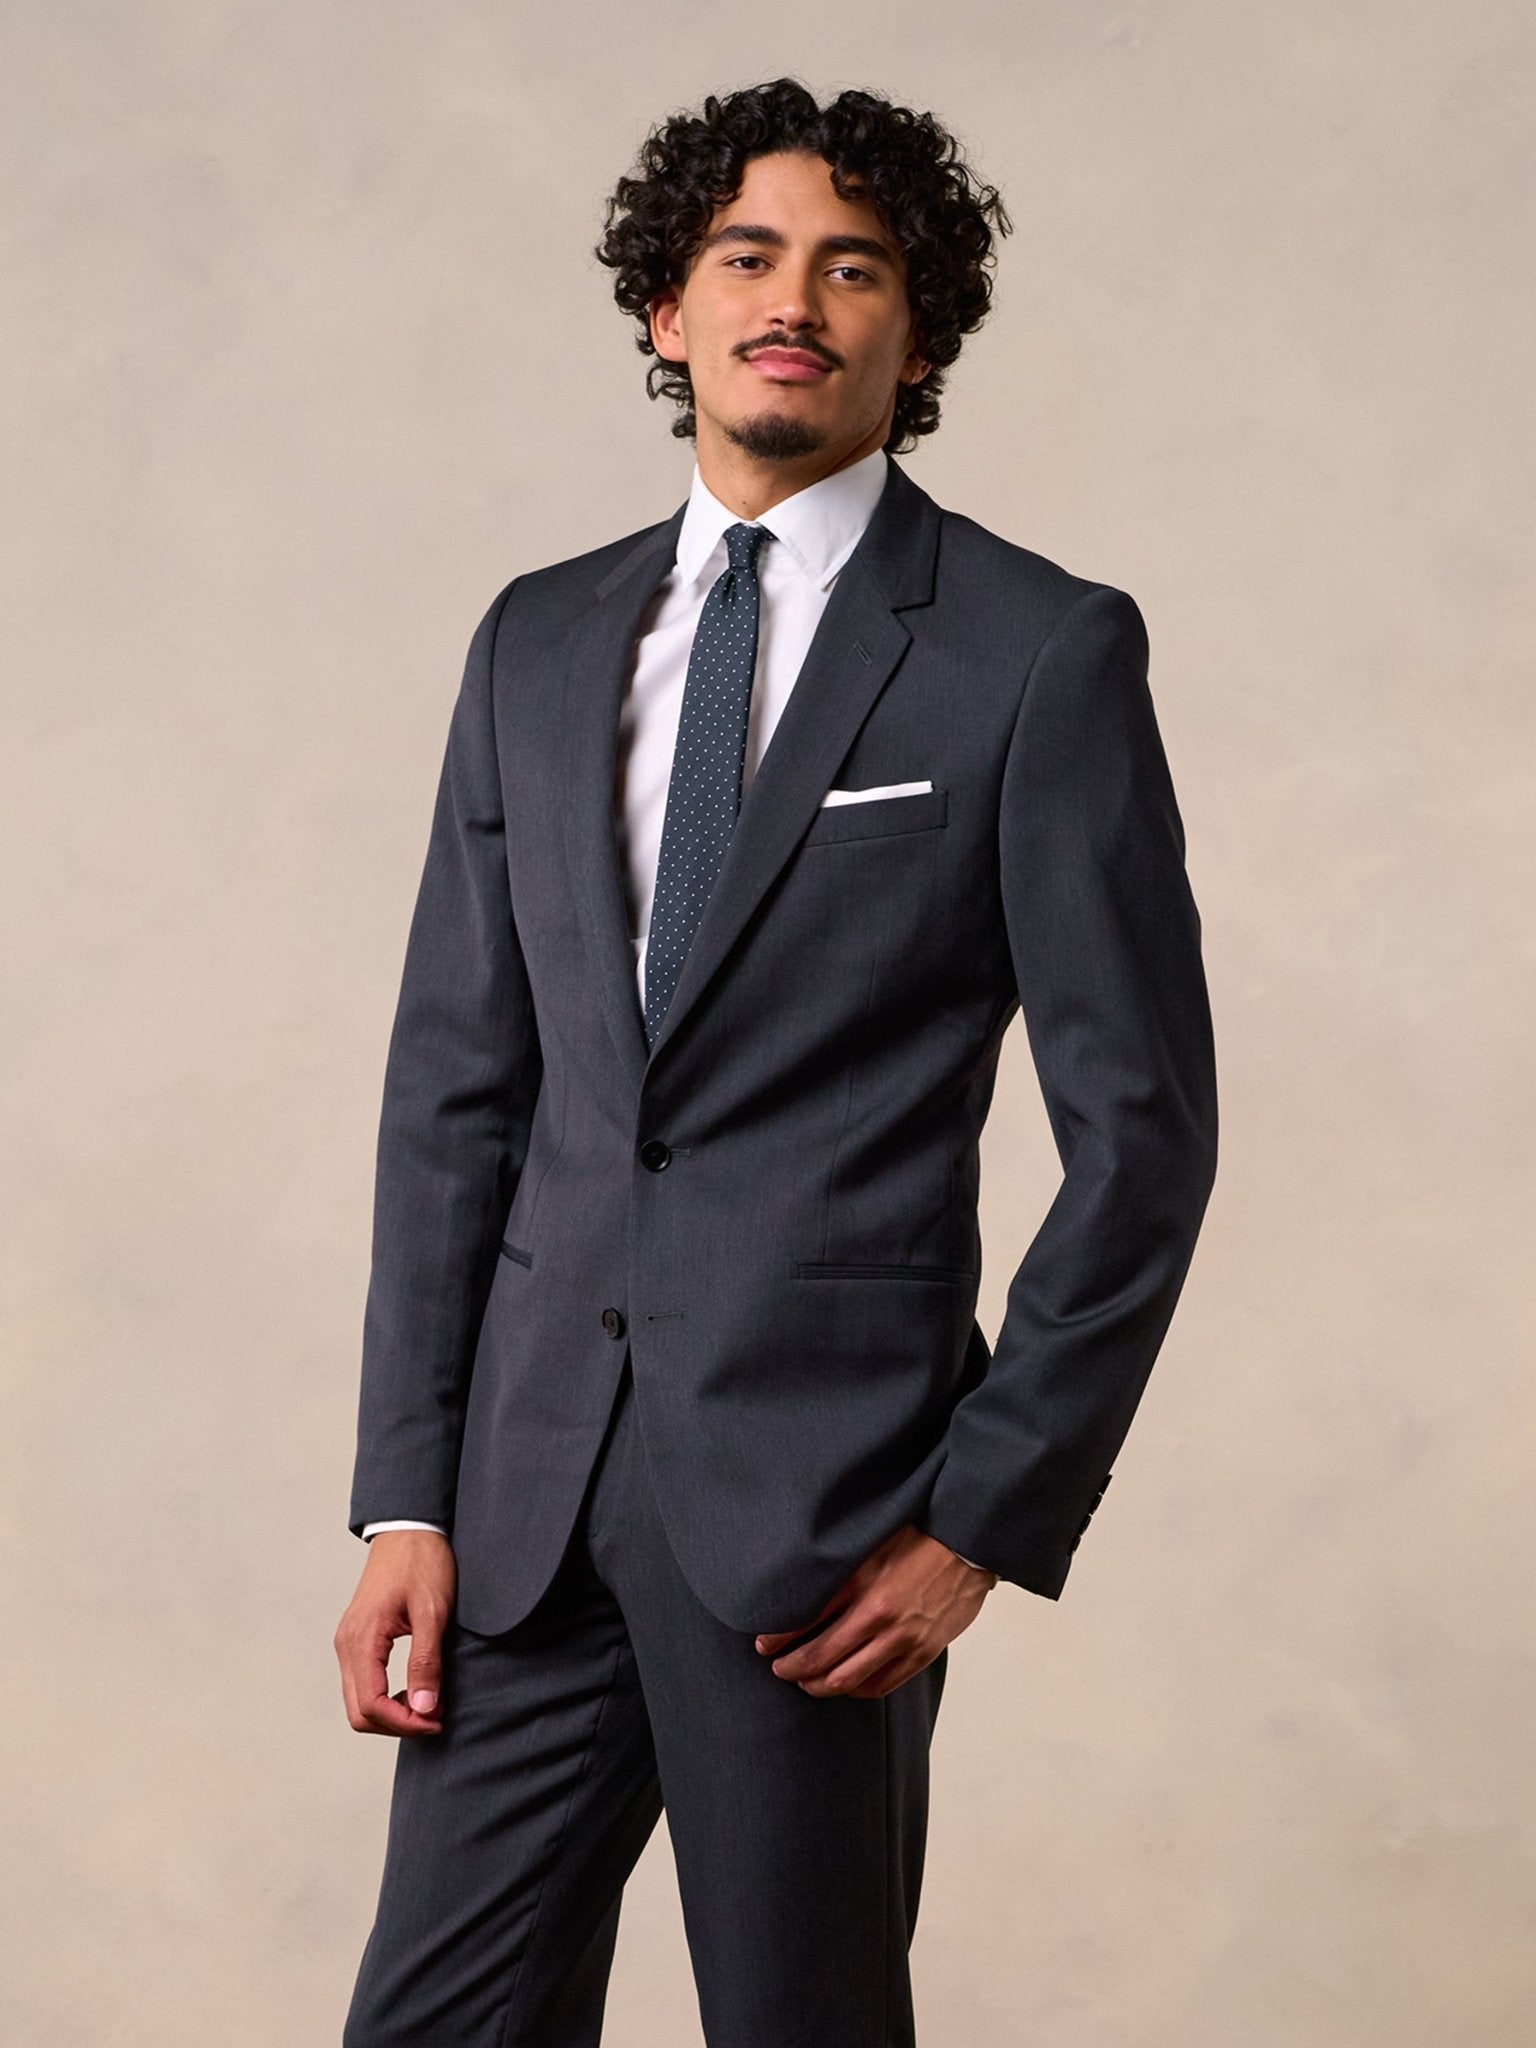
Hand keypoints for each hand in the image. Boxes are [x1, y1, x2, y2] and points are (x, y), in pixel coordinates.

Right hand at [334, 1529, 456, 1736]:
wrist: (409, 1529)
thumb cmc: (422, 1563)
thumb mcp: (432, 1612)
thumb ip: (425, 1661)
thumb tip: (423, 1708)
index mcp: (362, 1638)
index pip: (371, 1705)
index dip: (405, 1722)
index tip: (436, 1720)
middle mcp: (347, 1644)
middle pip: (359, 1712)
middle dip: (397, 1724)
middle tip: (435, 1716)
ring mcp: (349, 1642)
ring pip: (359, 1702)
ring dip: (392, 1712)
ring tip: (430, 1702)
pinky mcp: (357, 1639)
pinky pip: (363, 1683)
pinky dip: (386, 1697)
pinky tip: (415, 1687)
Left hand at [754, 1525, 996, 1698]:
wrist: (969, 1545)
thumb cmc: (919, 1536)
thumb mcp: (872, 1541)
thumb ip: (840, 1566)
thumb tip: (801, 1583)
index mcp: (862, 1582)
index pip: (806, 1620)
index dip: (778, 1637)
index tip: (763, 1643)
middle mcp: (879, 1615)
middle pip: (820, 1657)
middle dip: (791, 1667)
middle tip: (777, 1668)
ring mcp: (902, 1639)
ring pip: (846, 1679)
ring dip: (817, 1685)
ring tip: (804, 1681)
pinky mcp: (922, 1653)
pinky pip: (880, 1685)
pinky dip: (855, 1690)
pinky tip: (843, 1684)